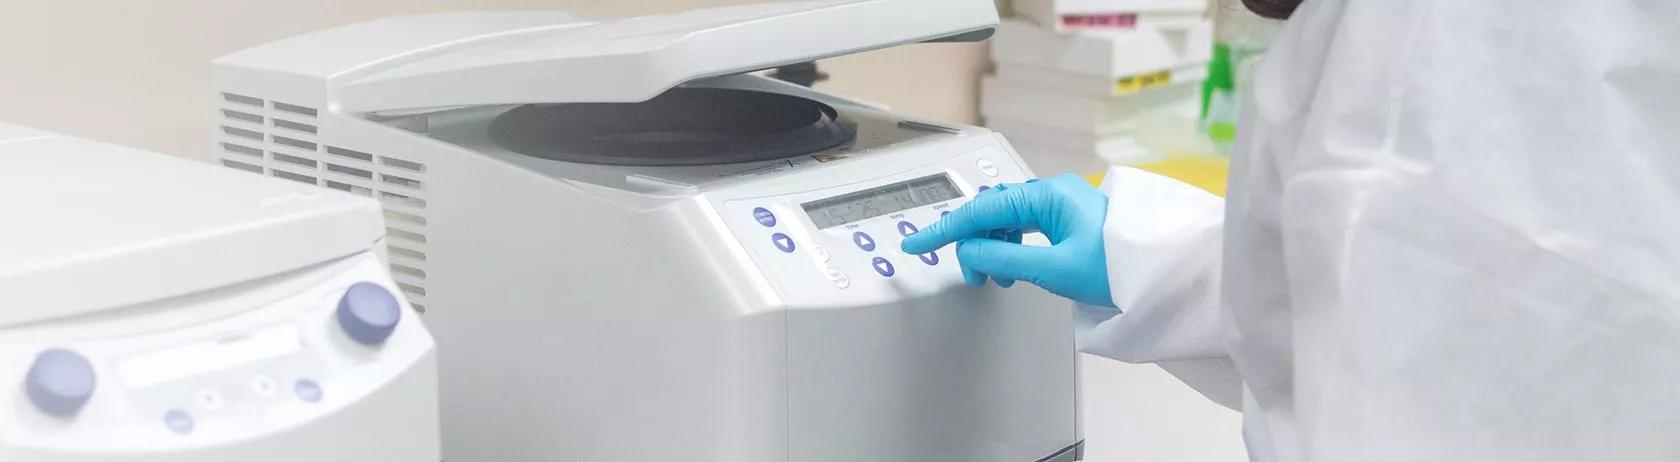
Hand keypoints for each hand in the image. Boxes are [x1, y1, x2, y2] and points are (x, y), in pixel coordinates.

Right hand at [901, 173, 1114, 307]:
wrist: (1164, 270)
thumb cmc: (1119, 265)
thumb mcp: (1055, 269)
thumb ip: (1005, 259)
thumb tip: (970, 252)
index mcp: (1046, 195)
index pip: (981, 209)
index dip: (945, 229)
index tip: (918, 244)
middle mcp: (1052, 192)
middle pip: (993, 210)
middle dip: (972, 240)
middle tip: (970, 274)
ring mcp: (1061, 204)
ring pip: (1007, 219)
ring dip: (993, 246)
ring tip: (996, 276)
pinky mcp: (1069, 218)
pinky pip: (1026, 226)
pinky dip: (1012, 246)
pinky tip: (1014, 267)